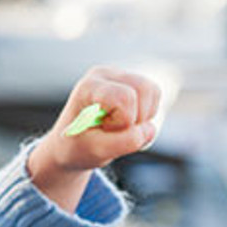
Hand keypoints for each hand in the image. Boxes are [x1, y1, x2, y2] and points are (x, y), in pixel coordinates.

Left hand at [27, 67, 161, 210]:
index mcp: (88, 87)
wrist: (72, 145)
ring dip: (144, 117)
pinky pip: (155, 95)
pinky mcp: (130, 82)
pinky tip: (128, 122)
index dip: (122, 121)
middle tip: (115, 130)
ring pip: (153, 90)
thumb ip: (125, 142)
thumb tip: (149, 129)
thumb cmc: (78, 146)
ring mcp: (118, 75)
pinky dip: (147, 114)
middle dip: (137, 118)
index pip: (124, 98)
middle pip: (144, 89)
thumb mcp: (96, 152)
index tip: (104, 130)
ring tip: (121, 127)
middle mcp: (104, 75)